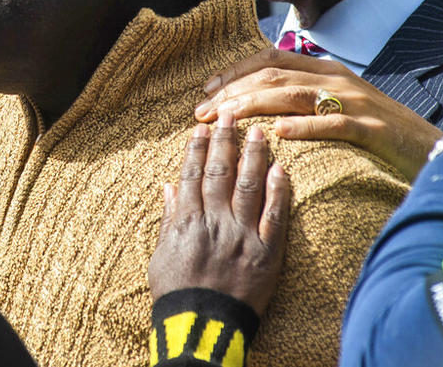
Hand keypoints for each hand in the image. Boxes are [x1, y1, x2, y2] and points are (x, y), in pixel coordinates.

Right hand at [148, 112, 289, 316]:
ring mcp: (242, 237)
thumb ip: (168, 217)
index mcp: (186, 221)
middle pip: (220, 172)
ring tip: (258, 130)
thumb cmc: (176, 292)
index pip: (192, 173)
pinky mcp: (267, 255)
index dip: (197, 147)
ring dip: (253, 155)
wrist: (200, 329)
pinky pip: (275, 217)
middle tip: (231, 114)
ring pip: (248, 186)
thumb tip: (168, 186)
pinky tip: (282, 169)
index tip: (202, 126)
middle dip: (225, 140)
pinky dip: (279, 192)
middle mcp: (214, 222)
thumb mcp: (160, 253)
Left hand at [195, 47, 440, 180]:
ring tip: (224, 119)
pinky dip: (304, 126)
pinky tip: (279, 133)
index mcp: (324, 70)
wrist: (430, 148)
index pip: (269, 59)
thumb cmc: (376, 130)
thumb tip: (256, 103)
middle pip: (272, 76)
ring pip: (293, 94)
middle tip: (202, 113)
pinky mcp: (371, 127)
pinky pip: (332, 123)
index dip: (235, 72)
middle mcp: (335, 79)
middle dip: (232, 92)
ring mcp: (354, 101)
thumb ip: (301, 97)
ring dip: (252, 105)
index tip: (207, 90)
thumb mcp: (335, 104)